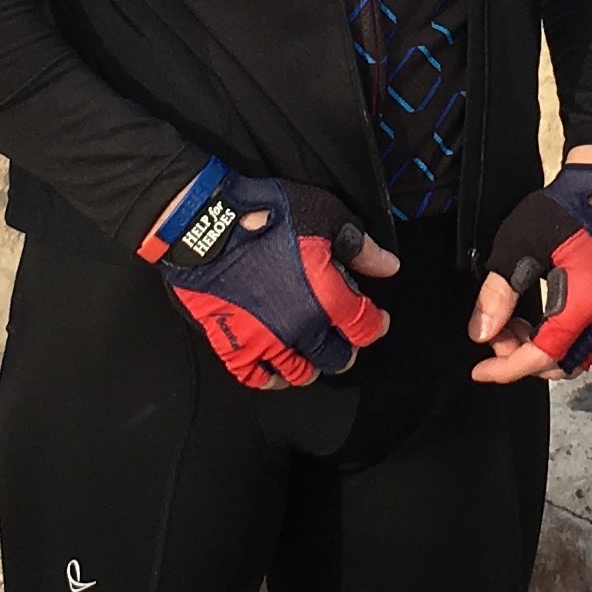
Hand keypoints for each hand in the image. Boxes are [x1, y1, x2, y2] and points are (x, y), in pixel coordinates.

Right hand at [145, 160, 397, 388]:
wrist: (203, 223)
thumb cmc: (264, 213)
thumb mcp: (324, 214)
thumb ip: (359, 247)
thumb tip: (388, 266)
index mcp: (327, 298)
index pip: (365, 328)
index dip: (376, 324)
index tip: (377, 319)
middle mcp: (300, 328)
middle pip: (335, 358)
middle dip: (345, 349)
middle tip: (342, 336)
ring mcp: (264, 341)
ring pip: (299, 373)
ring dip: (310, 365)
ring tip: (310, 353)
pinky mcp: (232, 344)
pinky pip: (256, 377)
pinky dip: (270, 377)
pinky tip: (275, 368)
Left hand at [471, 148, 591, 381]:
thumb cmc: (564, 212)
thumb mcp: (518, 247)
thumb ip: (498, 294)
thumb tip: (481, 334)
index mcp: (585, 305)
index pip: (542, 357)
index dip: (506, 369)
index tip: (479, 370)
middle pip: (558, 365)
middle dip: (520, 358)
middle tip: (494, 332)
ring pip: (573, 358)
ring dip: (538, 351)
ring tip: (512, 324)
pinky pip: (586, 344)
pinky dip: (557, 342)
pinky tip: (536, 320)